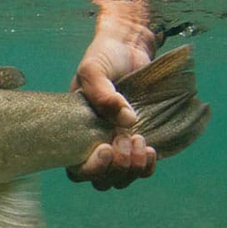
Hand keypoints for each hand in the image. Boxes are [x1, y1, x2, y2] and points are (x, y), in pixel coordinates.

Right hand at [67, 14, 156, 189]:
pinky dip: (148, 165)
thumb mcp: (93, 70)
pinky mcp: (139, 141)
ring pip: (122, 179)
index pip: (77, 169)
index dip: (91, 168)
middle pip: (102, 180)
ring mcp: (118, 145)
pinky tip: (151, 149)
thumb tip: (127, 121)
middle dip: (116, 167)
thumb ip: (102, 93)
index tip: (105, 147)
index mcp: (75, 133)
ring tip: (139, 140)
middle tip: (124, 139)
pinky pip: (142, 169)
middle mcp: (94, 144)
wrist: (129, 46)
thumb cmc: (103, 57)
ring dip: (132, 167)